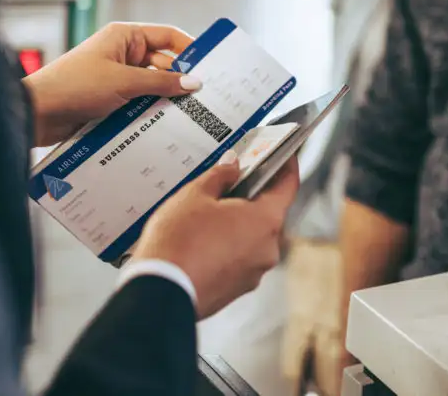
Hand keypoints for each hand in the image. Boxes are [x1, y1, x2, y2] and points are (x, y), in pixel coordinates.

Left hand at [23, 22, 200, 145]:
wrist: (37, 113)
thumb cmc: (75, 86)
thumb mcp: (124, 82)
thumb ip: (161, 83)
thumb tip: (194, 82)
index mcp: (125, 36)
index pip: (168, 36)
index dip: (190, 48)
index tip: (211, 64)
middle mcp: (122, 53)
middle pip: (163, 63)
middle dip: (180, 80)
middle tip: (205, 98)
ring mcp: (117, 76)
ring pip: (153, 85)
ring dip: (165, 99)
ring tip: (189, 114)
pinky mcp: (111, 98)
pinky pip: (140, 102)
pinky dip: (151, 110)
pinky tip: (167, 124)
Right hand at [136, 151, 300, 318]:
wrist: (159, 292)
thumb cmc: (178, 242)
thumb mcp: (195, 195)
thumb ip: (220, 176)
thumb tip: (233, 167)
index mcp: (266, 220)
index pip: (288, 185)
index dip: (286, 167)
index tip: (283, 156)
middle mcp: (268, 248)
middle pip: (268, 213)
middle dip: (251, 198)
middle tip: (231, 184)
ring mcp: (254, 272)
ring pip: (252, 238)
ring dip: (237, 225)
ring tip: (207, 216)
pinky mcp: (237, 289)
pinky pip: (239, 259)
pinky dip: (227, 248)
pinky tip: (203, 241)